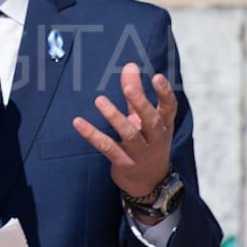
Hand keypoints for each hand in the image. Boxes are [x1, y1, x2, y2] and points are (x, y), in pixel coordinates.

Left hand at [71, 62, 176, 201]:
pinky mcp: (123, 162)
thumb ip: (136, 91)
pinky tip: (78, 123)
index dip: (164, 93)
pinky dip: (92, 135)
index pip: (169, 107)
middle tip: (128, 87)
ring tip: (100, 101)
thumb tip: (130, 65)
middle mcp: (155, 138)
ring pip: (129, 134)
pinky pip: (107, 147)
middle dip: (140, 103)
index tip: (157, 76)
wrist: (149, 182)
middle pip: (149, 120)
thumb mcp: (145, 118)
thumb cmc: (147, 141)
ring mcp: (140, 153)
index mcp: (163, 124)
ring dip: (114, 117)